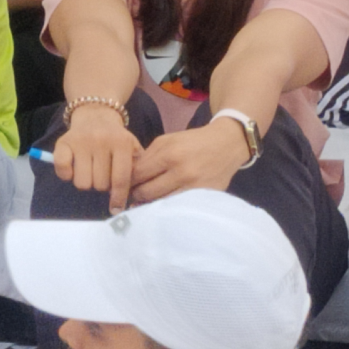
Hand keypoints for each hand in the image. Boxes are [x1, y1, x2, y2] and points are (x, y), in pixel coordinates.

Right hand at [53, 105, 141, 214]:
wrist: (96, 112)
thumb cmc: (116, 137)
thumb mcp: (132, 146)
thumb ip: (137, 167)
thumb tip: (134, 195)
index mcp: (121, 142)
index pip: (120, 178)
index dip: (119, 197)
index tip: (116, 208)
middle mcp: (101, 140)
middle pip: (100, 184)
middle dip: (102, 185)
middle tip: (103, 174)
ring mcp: (81, 141)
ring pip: (82, 183)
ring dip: (86, 181)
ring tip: (90, 170)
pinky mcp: (63, 143)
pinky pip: (63, 171)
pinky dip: (67, 175)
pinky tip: (74, 168)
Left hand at [129, 119, 250, 203]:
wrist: (226, 145)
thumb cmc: (192, 142)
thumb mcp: (167, 140)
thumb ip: (147, 157)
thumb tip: (128, 176)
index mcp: (169, 154)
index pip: (138, 175)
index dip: (127, 181)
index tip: (122, 185)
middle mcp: (181, 172)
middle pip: (146, 192)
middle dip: (136, 195)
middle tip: (132, 196)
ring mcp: (194, 188)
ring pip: (160, 203)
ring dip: (150, 204)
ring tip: (144, 203)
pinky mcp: (204, 198)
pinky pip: (178, 207)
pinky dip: (168, 208)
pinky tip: (163, 206)